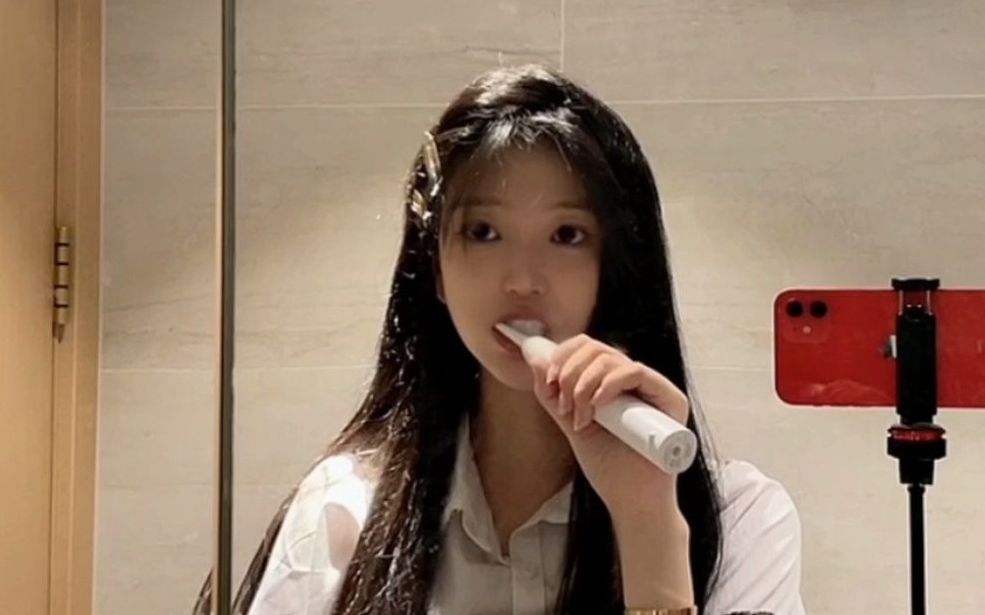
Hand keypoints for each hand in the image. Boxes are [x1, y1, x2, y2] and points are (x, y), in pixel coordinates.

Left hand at [527, 334, 690, 521]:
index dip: (563, 355)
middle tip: (563, 402)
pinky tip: (596, 407)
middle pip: (597, 348)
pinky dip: (608, 384)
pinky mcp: (670, 400)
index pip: (588, 348)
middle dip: (570, 370)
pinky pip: (635, 373)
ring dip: (584, 383)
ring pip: (612, 357)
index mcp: (614, 383)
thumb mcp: (572, 425)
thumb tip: (536, 360)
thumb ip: (554, 396)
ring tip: (579, 415)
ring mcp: (654, 389)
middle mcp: (636, 382)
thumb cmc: (609, 469)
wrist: (632, 503)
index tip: (548, 380)